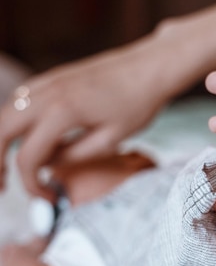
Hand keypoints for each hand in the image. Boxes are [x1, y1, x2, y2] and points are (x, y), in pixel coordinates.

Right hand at [0, 42, 170, 198]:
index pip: (28, 157)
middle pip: (0, 131)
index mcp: (61, 112)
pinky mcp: (52, 77)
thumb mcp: (111, 139)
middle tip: (1, 187)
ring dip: (0, 140)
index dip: (31, 184)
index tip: (46, 198)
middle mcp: (46, 93)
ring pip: (5, 113)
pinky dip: (13, 121)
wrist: (151, 67)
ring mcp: (47, 81)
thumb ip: (74, 156)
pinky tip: (25, 138)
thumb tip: (47, 165)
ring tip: (7, 167)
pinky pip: (20, 100)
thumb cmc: (138, 103)